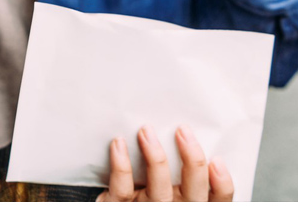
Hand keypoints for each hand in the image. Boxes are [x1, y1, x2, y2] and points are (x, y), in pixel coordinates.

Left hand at [97, 125, 233, 201]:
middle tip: (183, 130)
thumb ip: (185, 169)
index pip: (216, 201)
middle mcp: (174, 211)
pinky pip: (122, 190)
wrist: (120, 209)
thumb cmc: (150, 192)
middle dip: (192, 163)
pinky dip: (121, 166)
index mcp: (191, 206)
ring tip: (147, 130)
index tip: (217, 160)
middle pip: (192, 196)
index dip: (221, 185)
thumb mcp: (174, 186)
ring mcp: (147, 211)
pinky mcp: (121, 208)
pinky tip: (119, 143)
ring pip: (158, 192)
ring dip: (154, 158)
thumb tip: (188, 131)